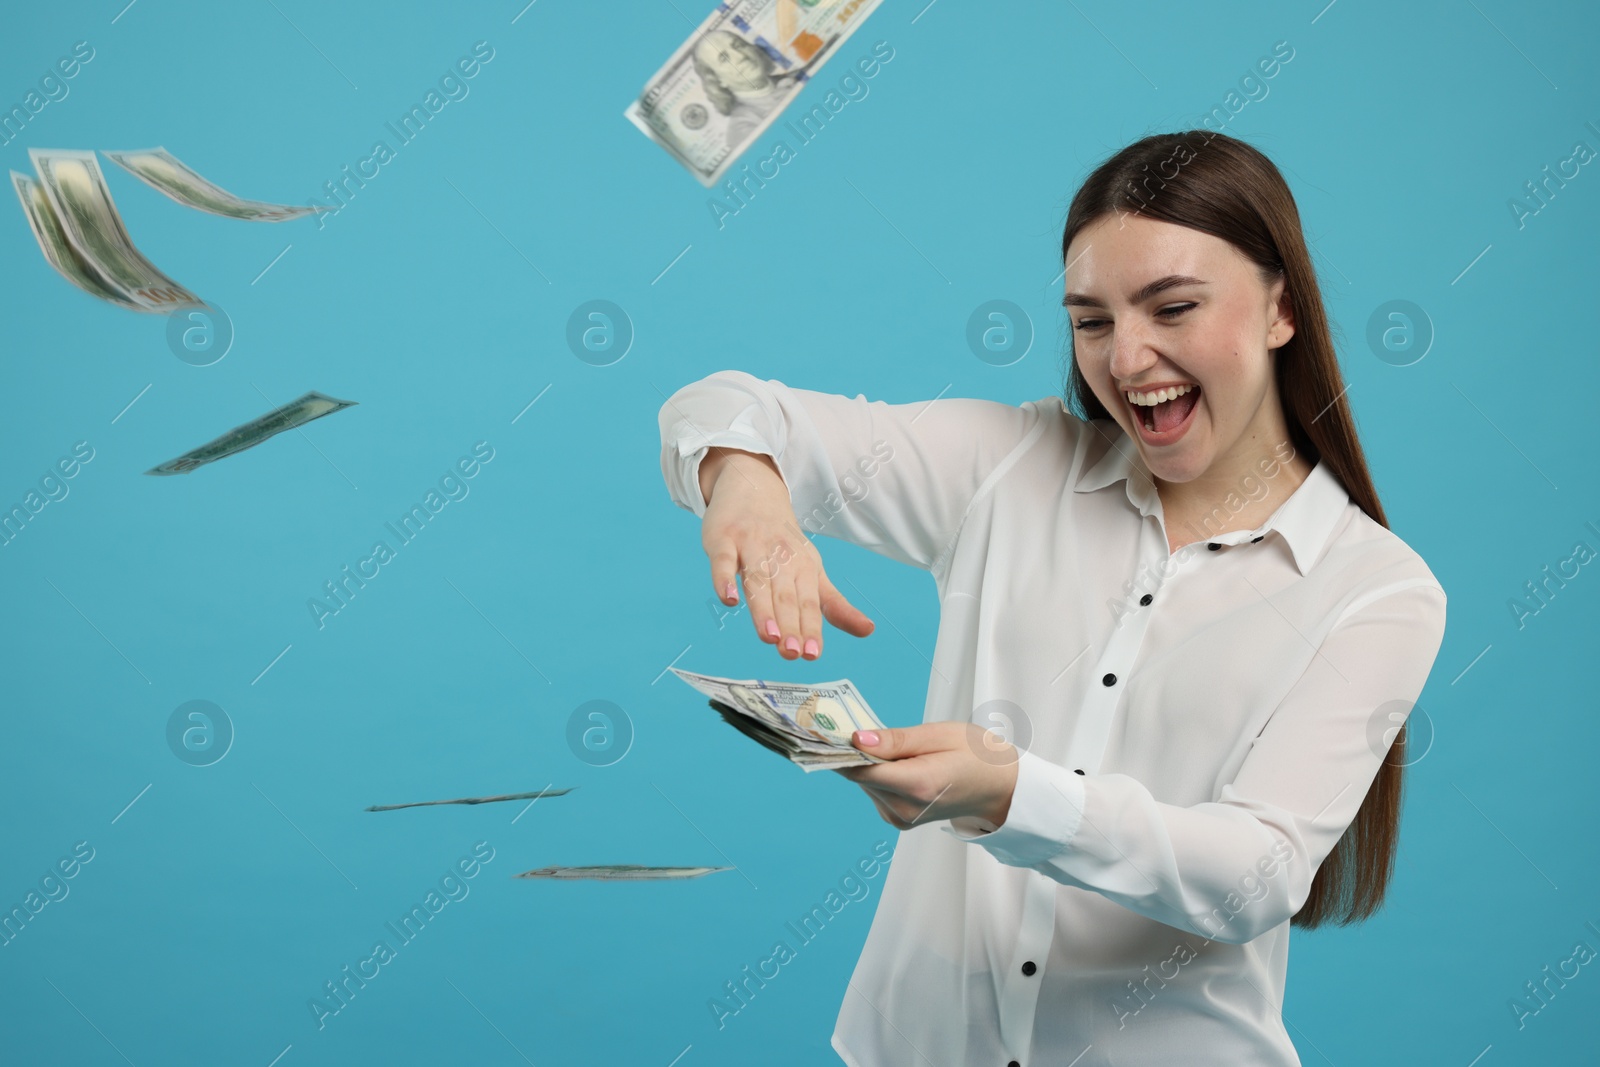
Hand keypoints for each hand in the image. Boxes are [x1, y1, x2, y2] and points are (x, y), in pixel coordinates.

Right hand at [700, 450, 874, 660]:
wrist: (753, 489)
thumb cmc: (783, 542)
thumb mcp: (812, 571)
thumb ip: (833, 605)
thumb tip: (868, 631)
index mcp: (805, 567)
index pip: (809, 602)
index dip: (811, 628)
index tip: (812, 654)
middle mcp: (781, 557)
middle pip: (785, 595)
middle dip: (789, 624)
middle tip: (792, 653)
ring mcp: (752, 546)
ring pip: (758, 580)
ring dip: (763, 609)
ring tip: (769, 636)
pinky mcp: (724, 539)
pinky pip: (724, 560)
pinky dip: (725, 579)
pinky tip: (728, 599)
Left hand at [833, 723, 1019, 829]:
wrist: (1001, 788)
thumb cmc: (977, 755)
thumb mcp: (939, 735)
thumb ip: (896, 740)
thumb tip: (856, 740)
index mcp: (917, 786)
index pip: (859, 770)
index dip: (838, 750)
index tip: (822, 728)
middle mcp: (904, 809)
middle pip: (859, 776)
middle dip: (855, 751)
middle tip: (857, 724)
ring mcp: (901, 819)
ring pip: (864, 783)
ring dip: (869, 763)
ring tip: (893, 745)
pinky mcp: (899, 820)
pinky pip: (875, 791)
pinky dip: (878, 774)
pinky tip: (898, 762)